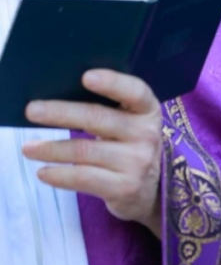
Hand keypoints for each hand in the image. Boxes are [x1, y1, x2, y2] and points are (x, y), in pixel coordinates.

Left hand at [21, 69, 163, 237]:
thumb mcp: (128, 122)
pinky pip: (84, 178)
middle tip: (33, 110)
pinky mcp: (124, 187)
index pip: (136, 92)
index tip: (86, 77)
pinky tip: (44, 172)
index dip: (112, 83)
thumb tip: (56, 99)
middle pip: (99, 119)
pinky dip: (60, 175)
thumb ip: (106, 109)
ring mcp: (137, 162)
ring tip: (29, 148)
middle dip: (62, 113)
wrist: (148, 188)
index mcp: (147, 111)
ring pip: (85, 150)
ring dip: (52, 149)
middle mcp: (147, 135)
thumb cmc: (127, 145)